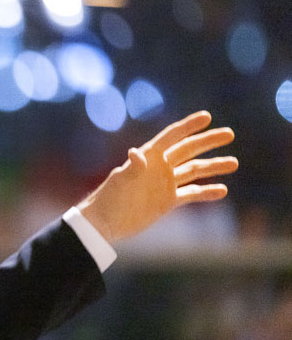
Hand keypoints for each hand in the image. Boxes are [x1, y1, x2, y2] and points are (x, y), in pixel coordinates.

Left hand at [77, 111, 238, 242]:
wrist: (104, 223)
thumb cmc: (108, 199)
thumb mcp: (121, 182)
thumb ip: (133, 168)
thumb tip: (135, 152)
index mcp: (148, 157)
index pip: (171, 137)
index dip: (188, 126)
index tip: (207, 116)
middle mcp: (159, 167)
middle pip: (188, 150)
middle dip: (208, 141)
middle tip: (229, 134)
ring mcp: (164, 184)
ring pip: (194, 171)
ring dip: (213, 166)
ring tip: (234, 163)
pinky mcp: (167, 201)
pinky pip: (191, 193)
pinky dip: (206, 192)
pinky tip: (222, 190)